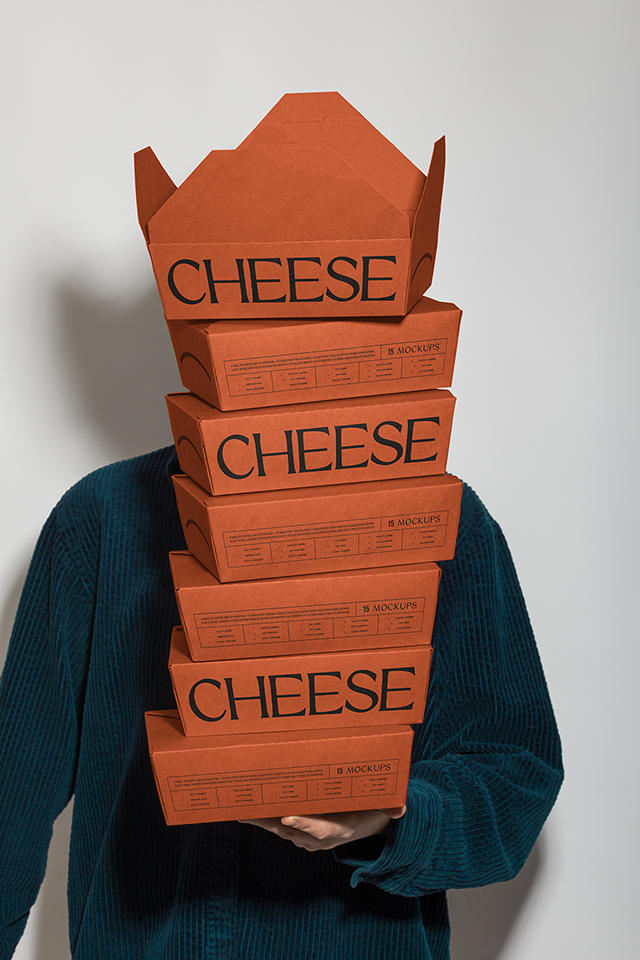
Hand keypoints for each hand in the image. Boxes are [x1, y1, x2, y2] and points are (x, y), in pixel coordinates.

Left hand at [238, 806, 405, 851]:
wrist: (369, 823)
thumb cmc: (374, 809)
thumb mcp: (387, 809)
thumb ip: (393, 809)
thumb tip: (402, 809)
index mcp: (340, 830)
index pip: (322, 829)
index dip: (305, 824)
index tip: (289, 817)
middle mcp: (320, 837)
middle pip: (291, 829)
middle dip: (267, 821)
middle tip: (247, 812)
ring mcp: (308, 835)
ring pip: (280, 827)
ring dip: (259, 819)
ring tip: (238, 806)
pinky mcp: (299, 830)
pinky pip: (277, 823)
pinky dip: (261, 816)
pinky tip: (244, 808)